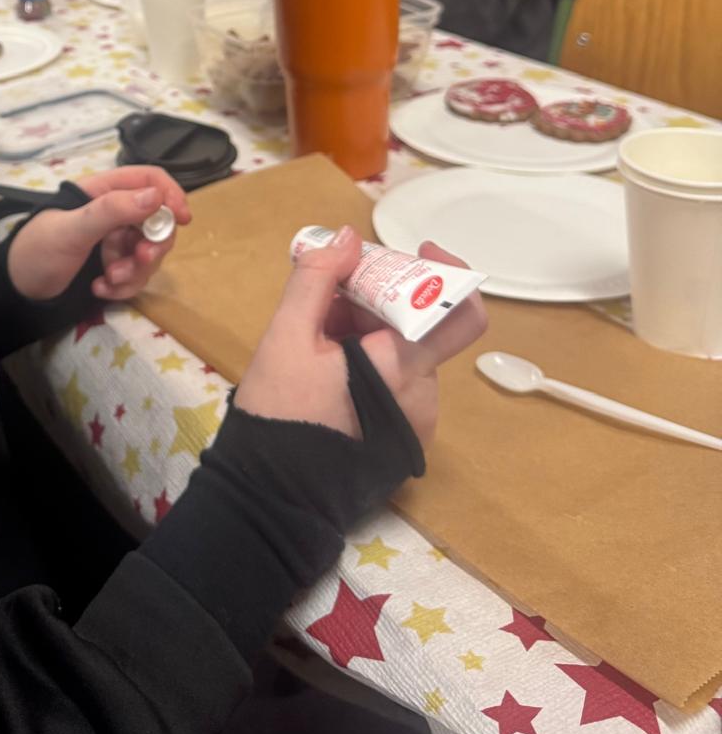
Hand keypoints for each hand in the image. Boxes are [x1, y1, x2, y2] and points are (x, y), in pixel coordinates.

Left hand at [6, 166, 190, 302]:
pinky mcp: (113, 266)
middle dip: (153, 245)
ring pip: (149, 252)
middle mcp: (114, 213)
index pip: (149, 180)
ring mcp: (115, 241)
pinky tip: (99, 290)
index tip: (181, 219)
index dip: (170, 195)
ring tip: (108, 281)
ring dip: (135, 271)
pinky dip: (123, 286)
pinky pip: (136, 275)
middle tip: (141, 261)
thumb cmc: (37, 251)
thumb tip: (155, 197)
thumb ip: (112, 210)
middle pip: (157, 220)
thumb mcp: (72, 229)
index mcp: (103, 191)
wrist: (16, 292)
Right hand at [236, 226, 486, 445]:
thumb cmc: (281, 416)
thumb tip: (346, 236)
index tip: (416, 250)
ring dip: (366, 328)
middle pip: (418, 326)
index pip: (461, 316)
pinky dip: (367, 358)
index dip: (450, 273)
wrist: (272, 496)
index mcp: (403, 369)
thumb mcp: (286, 336)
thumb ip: (317, 278)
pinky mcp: (401, 436)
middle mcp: (423, 396)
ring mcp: (415, 420)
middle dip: (376, 299)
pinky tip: (324, 362)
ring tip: (315, 331)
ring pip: (403, 351)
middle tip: (326, 292)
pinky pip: (395, 379)